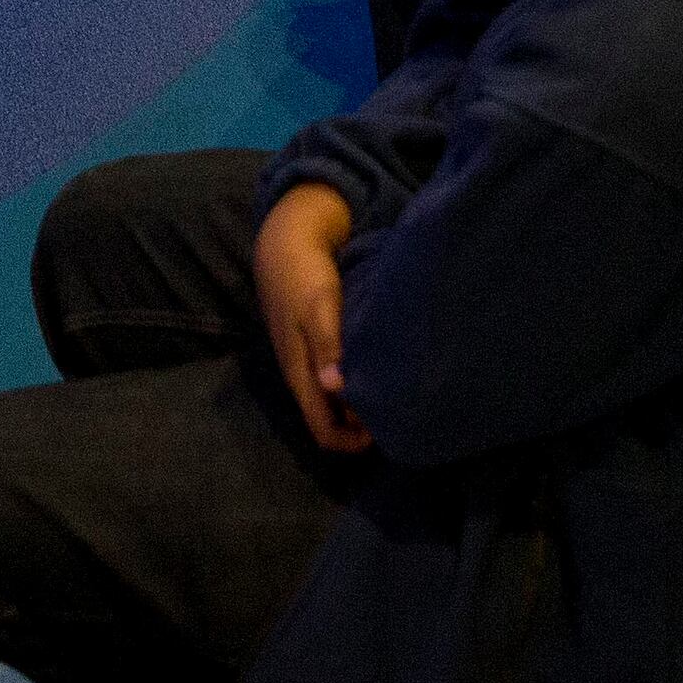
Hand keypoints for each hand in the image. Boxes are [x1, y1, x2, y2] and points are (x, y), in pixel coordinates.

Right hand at [256, 184, 373, 450]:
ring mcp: (309, 359)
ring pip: (335, 399)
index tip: (385, 432)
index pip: (323, 431)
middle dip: (360, 426)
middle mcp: (304, 374)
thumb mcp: (318, 308)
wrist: (284, 241)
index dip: (352, 442)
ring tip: (395, 391)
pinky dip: (357, 380)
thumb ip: (327, 346)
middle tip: (398, 412)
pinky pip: (337, 376)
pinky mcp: (317, 343)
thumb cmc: (302, 275)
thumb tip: (336, 389)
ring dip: (360, 402)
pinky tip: (379, 365)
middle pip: (331, 419)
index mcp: (300, 374)